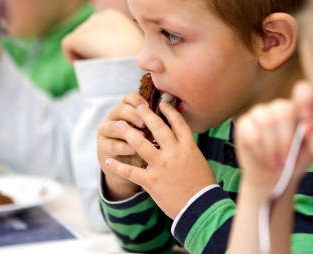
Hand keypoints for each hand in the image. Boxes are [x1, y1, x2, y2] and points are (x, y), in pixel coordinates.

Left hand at [61, 9, 143, 62]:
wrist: (133, 60)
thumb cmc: (139, 58)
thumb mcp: (137, 45)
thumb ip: (125, 43)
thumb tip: (115, 51)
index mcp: (115, 16)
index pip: (102, 29)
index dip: (102, 44)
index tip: (109, 58)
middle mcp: (100, 16)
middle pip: (89, 33)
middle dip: (92, 47)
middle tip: (100, 63)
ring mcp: (88, 26)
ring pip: (79, 41)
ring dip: (84, 53)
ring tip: (93, 66)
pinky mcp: (78, 38)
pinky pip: (68, 47)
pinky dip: (72, 57)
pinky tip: (82, 67)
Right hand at [97, 92, 149, 199]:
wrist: (128, 169)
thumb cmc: (144, 145)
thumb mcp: (149, 132)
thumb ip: (155, 121)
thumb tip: (169, 110)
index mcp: (127, 109)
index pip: (129, 97)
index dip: (138, 100)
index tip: (150, 106)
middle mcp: (114, 117)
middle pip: (121, 109)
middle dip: (133, 115)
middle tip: (144, 123)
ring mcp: (106, 131)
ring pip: (114, 126)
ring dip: (128, 131)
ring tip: (141, 137)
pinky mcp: (103, 147)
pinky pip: (112, 145)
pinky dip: (123, 147)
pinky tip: (133, 150)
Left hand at [104, 101, 216, 218]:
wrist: (201, 207)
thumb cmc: (204, 186)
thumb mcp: (199, 162)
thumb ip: (189, 150)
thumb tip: (182, 142)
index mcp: (189, 147)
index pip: (178, 123)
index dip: (169, 111)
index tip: (162, 103)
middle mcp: (174, 153)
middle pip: (158, 128)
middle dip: (146, 115)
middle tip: (137, 107)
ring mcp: (161, 166)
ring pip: (140, 144)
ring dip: (128, 132)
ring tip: (119, 125)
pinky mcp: (151, 181)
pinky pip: (131, 172)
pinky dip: (118, 167)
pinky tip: (109, 161)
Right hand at [234, 81, 312, 200]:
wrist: (273, 179)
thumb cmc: (295, 163)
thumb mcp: (311, 151)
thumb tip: (309, 127)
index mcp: (300, 109)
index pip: (303, 91)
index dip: (305, 101)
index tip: (307, 127)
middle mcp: (279, 107)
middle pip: (282, 114)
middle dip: (285, 142)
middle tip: (286, 162)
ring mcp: (259, 113)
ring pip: (265, 122)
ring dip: (271, 149)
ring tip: (275, 163)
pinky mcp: (243, 123)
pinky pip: (250, 132)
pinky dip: (258, 150)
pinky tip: (262, 158)